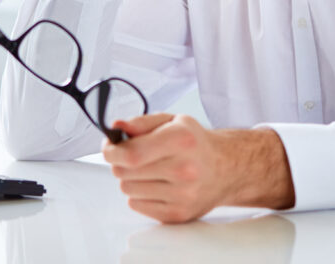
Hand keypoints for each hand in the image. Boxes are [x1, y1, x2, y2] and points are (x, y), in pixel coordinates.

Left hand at [102, 113, 294, 223]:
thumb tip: (116, 127)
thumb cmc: (195, 143)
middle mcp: (184, 169)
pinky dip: (140, 194)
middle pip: (125, 172)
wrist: (226, 168)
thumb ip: (141, 122)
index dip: (112, 151)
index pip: (131, 154)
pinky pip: (137, 205)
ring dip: (131, 178)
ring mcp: (182, 195)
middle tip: (132, 156)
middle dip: (120, 162)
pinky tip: (157, 184)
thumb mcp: (172, 121)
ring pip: (128, 189)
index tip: (109, 147)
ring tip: (150, 170)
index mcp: (181, 140)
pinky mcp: (178, 214)